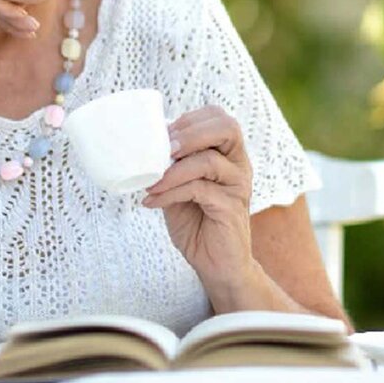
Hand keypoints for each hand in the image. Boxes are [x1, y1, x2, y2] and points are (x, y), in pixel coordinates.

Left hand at [142, 105, 254, 291]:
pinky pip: (198, 190)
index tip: (164, 134)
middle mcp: (239, 165)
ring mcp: (238, 186)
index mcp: (229, 154)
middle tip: (163, 149)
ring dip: (173, 169)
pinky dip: (170, 193)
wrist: (216, 264)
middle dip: (190, 133)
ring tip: (150, 182)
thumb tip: (144, 146)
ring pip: (209, 161)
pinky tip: (152, 202)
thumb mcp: (180, 187)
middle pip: (227, 128)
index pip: (220, 118)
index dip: (191, 119)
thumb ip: (172, 165)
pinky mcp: (230, 208)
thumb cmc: (197, 222)